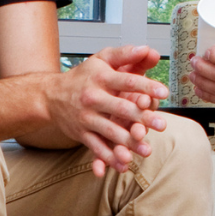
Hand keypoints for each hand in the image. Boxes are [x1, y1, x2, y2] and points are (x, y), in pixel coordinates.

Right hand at [47, 45, 168, 176]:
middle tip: (161, 124)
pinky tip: (123, 165)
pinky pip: (96, 148)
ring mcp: (86, 117)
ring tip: (146, 149)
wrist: (51, 95)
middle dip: (142, 118)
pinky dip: (108, 159)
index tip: (163, 92)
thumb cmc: (83, 76)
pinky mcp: (81, 134)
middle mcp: (93, 97)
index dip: (146, 86)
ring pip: (110, 132)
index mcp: (101, 78)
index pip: (126, 81)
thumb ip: (126, 54)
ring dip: (129, 143)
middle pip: (121, 109)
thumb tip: (148, 50)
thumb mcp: (102, 59)